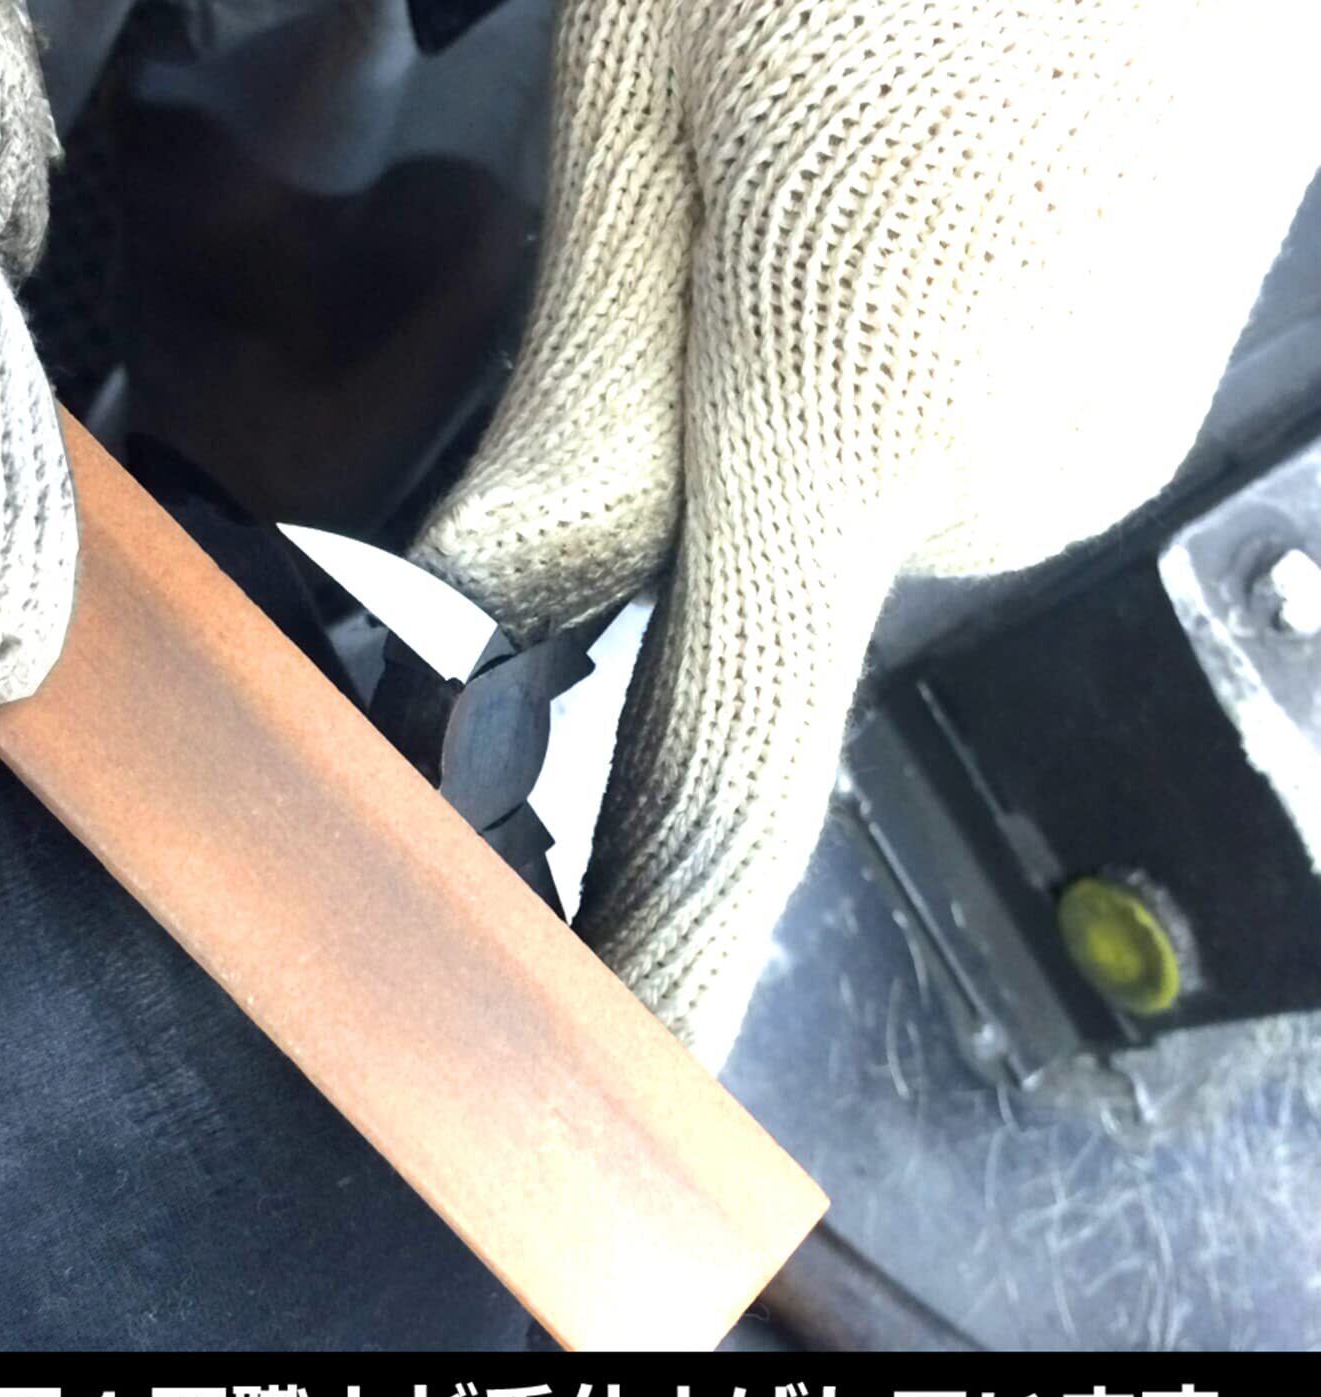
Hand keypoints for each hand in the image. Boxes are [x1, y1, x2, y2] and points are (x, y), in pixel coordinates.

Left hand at [413, 0, 1320, 1067]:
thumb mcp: (649, 102)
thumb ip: (589, 391)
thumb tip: (499, 600)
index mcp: (838, 417)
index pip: (727, 774)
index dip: (670, 945)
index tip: (627, 1057)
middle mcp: (996, 475)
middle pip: (767, 579)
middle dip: (706, 472)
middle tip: (720, 236)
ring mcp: (1091, 431)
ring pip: (862, 489)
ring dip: (801, 389)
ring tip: (838, 187)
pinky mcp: (1136, 386)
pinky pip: (958, 429)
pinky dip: (894, 359)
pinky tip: (918, 210)